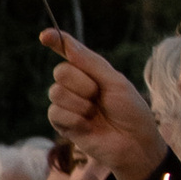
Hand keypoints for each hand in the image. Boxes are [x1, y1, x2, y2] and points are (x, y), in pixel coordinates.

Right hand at [40, 29, 165, 179]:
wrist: (135, 143)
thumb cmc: (131, 112)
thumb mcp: (115, 81)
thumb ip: (89, 62)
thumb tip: (66, 42)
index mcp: (90, 72)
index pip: (68, 52)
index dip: (57, 42)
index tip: (46, 36)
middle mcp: (75, 86)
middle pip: (60, 71)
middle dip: (82, 83)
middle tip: (98, 96)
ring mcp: (67, 105)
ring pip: (56, 92)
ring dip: (80, 103)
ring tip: (95, 114)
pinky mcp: (62, 124)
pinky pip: (55, 112)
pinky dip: (75, 118)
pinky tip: (87, 126)